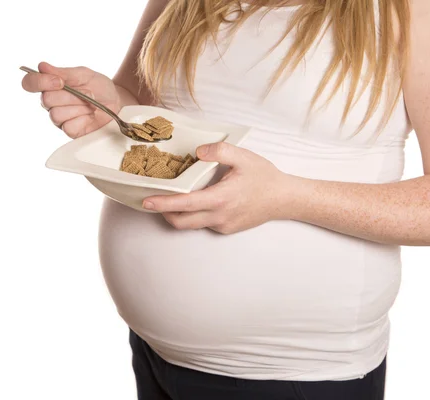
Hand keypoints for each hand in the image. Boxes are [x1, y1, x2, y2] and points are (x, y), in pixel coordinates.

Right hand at [21, 62, 120, 137]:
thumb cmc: (100, 87)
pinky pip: (68, 127)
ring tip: (92, 105)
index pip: (29, 83)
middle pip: (46, 100)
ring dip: (79, 107)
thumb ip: (63, 72)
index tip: (60, 81)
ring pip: (56, 114)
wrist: (118, 102)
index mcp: (50, 86)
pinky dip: (83, 119)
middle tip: (89, 93)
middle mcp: (51, 103)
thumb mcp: (84, 75)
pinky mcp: (71, 132)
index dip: (40, 82)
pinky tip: (91, 116)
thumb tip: (42, 66)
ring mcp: (60, 119)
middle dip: (71, 96)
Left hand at [143, 143, 293, 233]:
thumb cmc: (264, 178)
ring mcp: (223, 225)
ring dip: (178, 214)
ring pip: (191, 225)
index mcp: (220, 198)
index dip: (162, 204)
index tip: (146, 201)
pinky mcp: (227, 229)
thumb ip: (220, 150)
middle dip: (163, 213)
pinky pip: (204, 224)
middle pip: (181, 222)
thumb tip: (198, 151)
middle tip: (153, 200)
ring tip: (172, 199)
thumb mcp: (244, 157)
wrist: (284, 199)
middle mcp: (219, 216)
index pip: (184, 204)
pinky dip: (195, 215)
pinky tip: (198, 201)